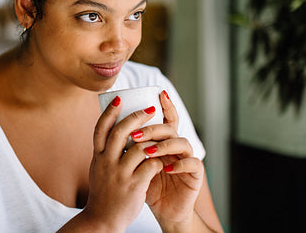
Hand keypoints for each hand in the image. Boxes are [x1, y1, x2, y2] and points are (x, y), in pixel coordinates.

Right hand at [81, 96, 164, 231]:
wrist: (102, 220)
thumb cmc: (104, 192)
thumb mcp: (98, 169)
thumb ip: (105, 152)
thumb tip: (115, 131)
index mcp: (97, 156)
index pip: (100, 128)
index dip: (110, 112)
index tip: (119, 99)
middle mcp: (106, 163)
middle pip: (119, 132)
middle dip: (137, 117)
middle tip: (150, 109)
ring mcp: (119, 174)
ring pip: (138, 148)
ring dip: (152, 139)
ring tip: (163, 134)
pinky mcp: (133, 186)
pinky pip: (150, 166)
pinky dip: (158, 160)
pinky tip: (162, 160)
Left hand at [130, 91, 203, 225]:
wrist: (163, 212)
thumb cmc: (147, 186)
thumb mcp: (134, 165)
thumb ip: (129, 147)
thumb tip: (110, 127)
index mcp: (164, 142)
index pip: (167, 119)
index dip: (166, 105)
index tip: (160, 93)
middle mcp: (177, 147)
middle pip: (169, 128)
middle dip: (152, 129)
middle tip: (135, 134)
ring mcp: (188, 158)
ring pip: (182, 142)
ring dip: (164, 145)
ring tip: (147, 152)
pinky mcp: (195, 174)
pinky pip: (192, 163)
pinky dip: (179, 164)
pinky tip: (166, 168)